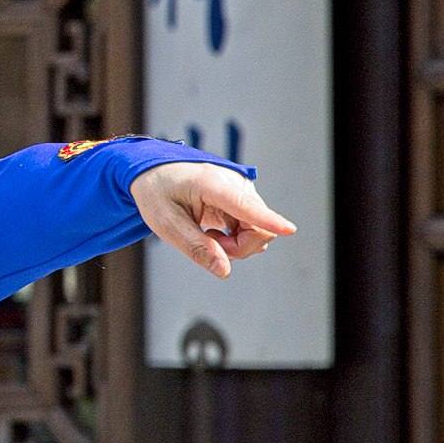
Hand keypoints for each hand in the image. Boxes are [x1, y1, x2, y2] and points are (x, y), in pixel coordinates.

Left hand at [130, 161, 294, 278]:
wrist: (155, 172)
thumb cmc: (158, 191)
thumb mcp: (166, 223)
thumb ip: (195, 247)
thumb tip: (224, 270)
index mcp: (211, 183)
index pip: (245, 205)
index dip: (268, 220)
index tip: (289, 229)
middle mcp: (234, 183)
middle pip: (259, 228)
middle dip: (238, 248)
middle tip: (208, 243)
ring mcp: (243, 190)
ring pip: (259, 231)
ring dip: (237, 244)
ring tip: (208, 235)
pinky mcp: (245, 199)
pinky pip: (254, 228)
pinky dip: (238, 238)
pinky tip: (217, 231)